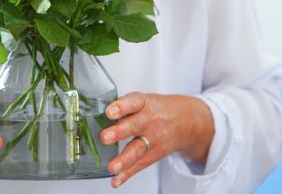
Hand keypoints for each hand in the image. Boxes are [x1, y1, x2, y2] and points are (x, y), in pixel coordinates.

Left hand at [99, 92, 213, 187]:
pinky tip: (116, 180)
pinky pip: (140, 165)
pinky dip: (127, 174)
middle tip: (104, 137)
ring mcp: (153, 139)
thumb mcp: (142, 101)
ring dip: (124, 160)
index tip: (109, 112)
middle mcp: (149, 121)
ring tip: (112, 167)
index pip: (133, 103)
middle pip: (134, 126)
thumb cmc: (156, 109)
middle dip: (119, 132)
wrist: (185, 121)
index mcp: (144, 104)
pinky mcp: (154, 154)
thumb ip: (122, 107)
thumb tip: (95, 112)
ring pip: (138, 150)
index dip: (121, 107)